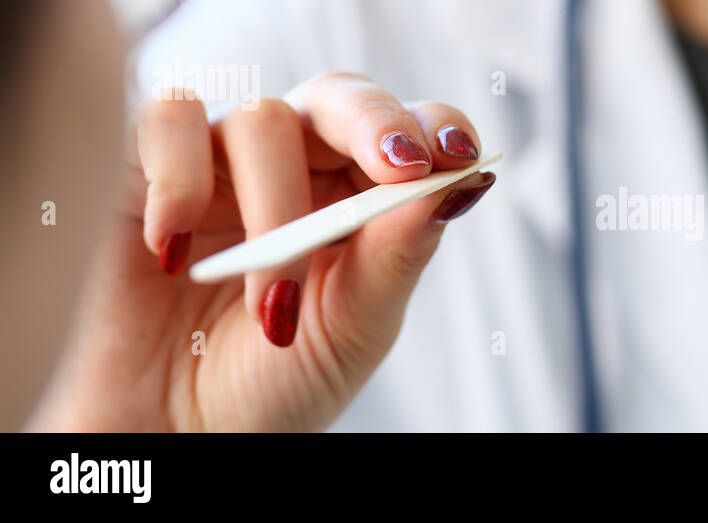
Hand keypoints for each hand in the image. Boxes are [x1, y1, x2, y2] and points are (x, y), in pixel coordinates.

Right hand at [29, 72, 493, 431]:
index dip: (435, 127)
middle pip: (341, 98)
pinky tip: (174, 253)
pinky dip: (179, 180)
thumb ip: (397, 256)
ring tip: (271, 303)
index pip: (408, 131)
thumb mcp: (352, 327)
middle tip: (400, 168)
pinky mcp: (143, 166)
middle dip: (377, 125)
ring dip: (276, 208)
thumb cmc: (272, 383)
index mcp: (361, 196)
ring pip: (263, 119)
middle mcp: (296, 164)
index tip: (460, 157)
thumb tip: (453, 187)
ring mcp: (222, 160)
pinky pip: (168, 122)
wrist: (177, 434)